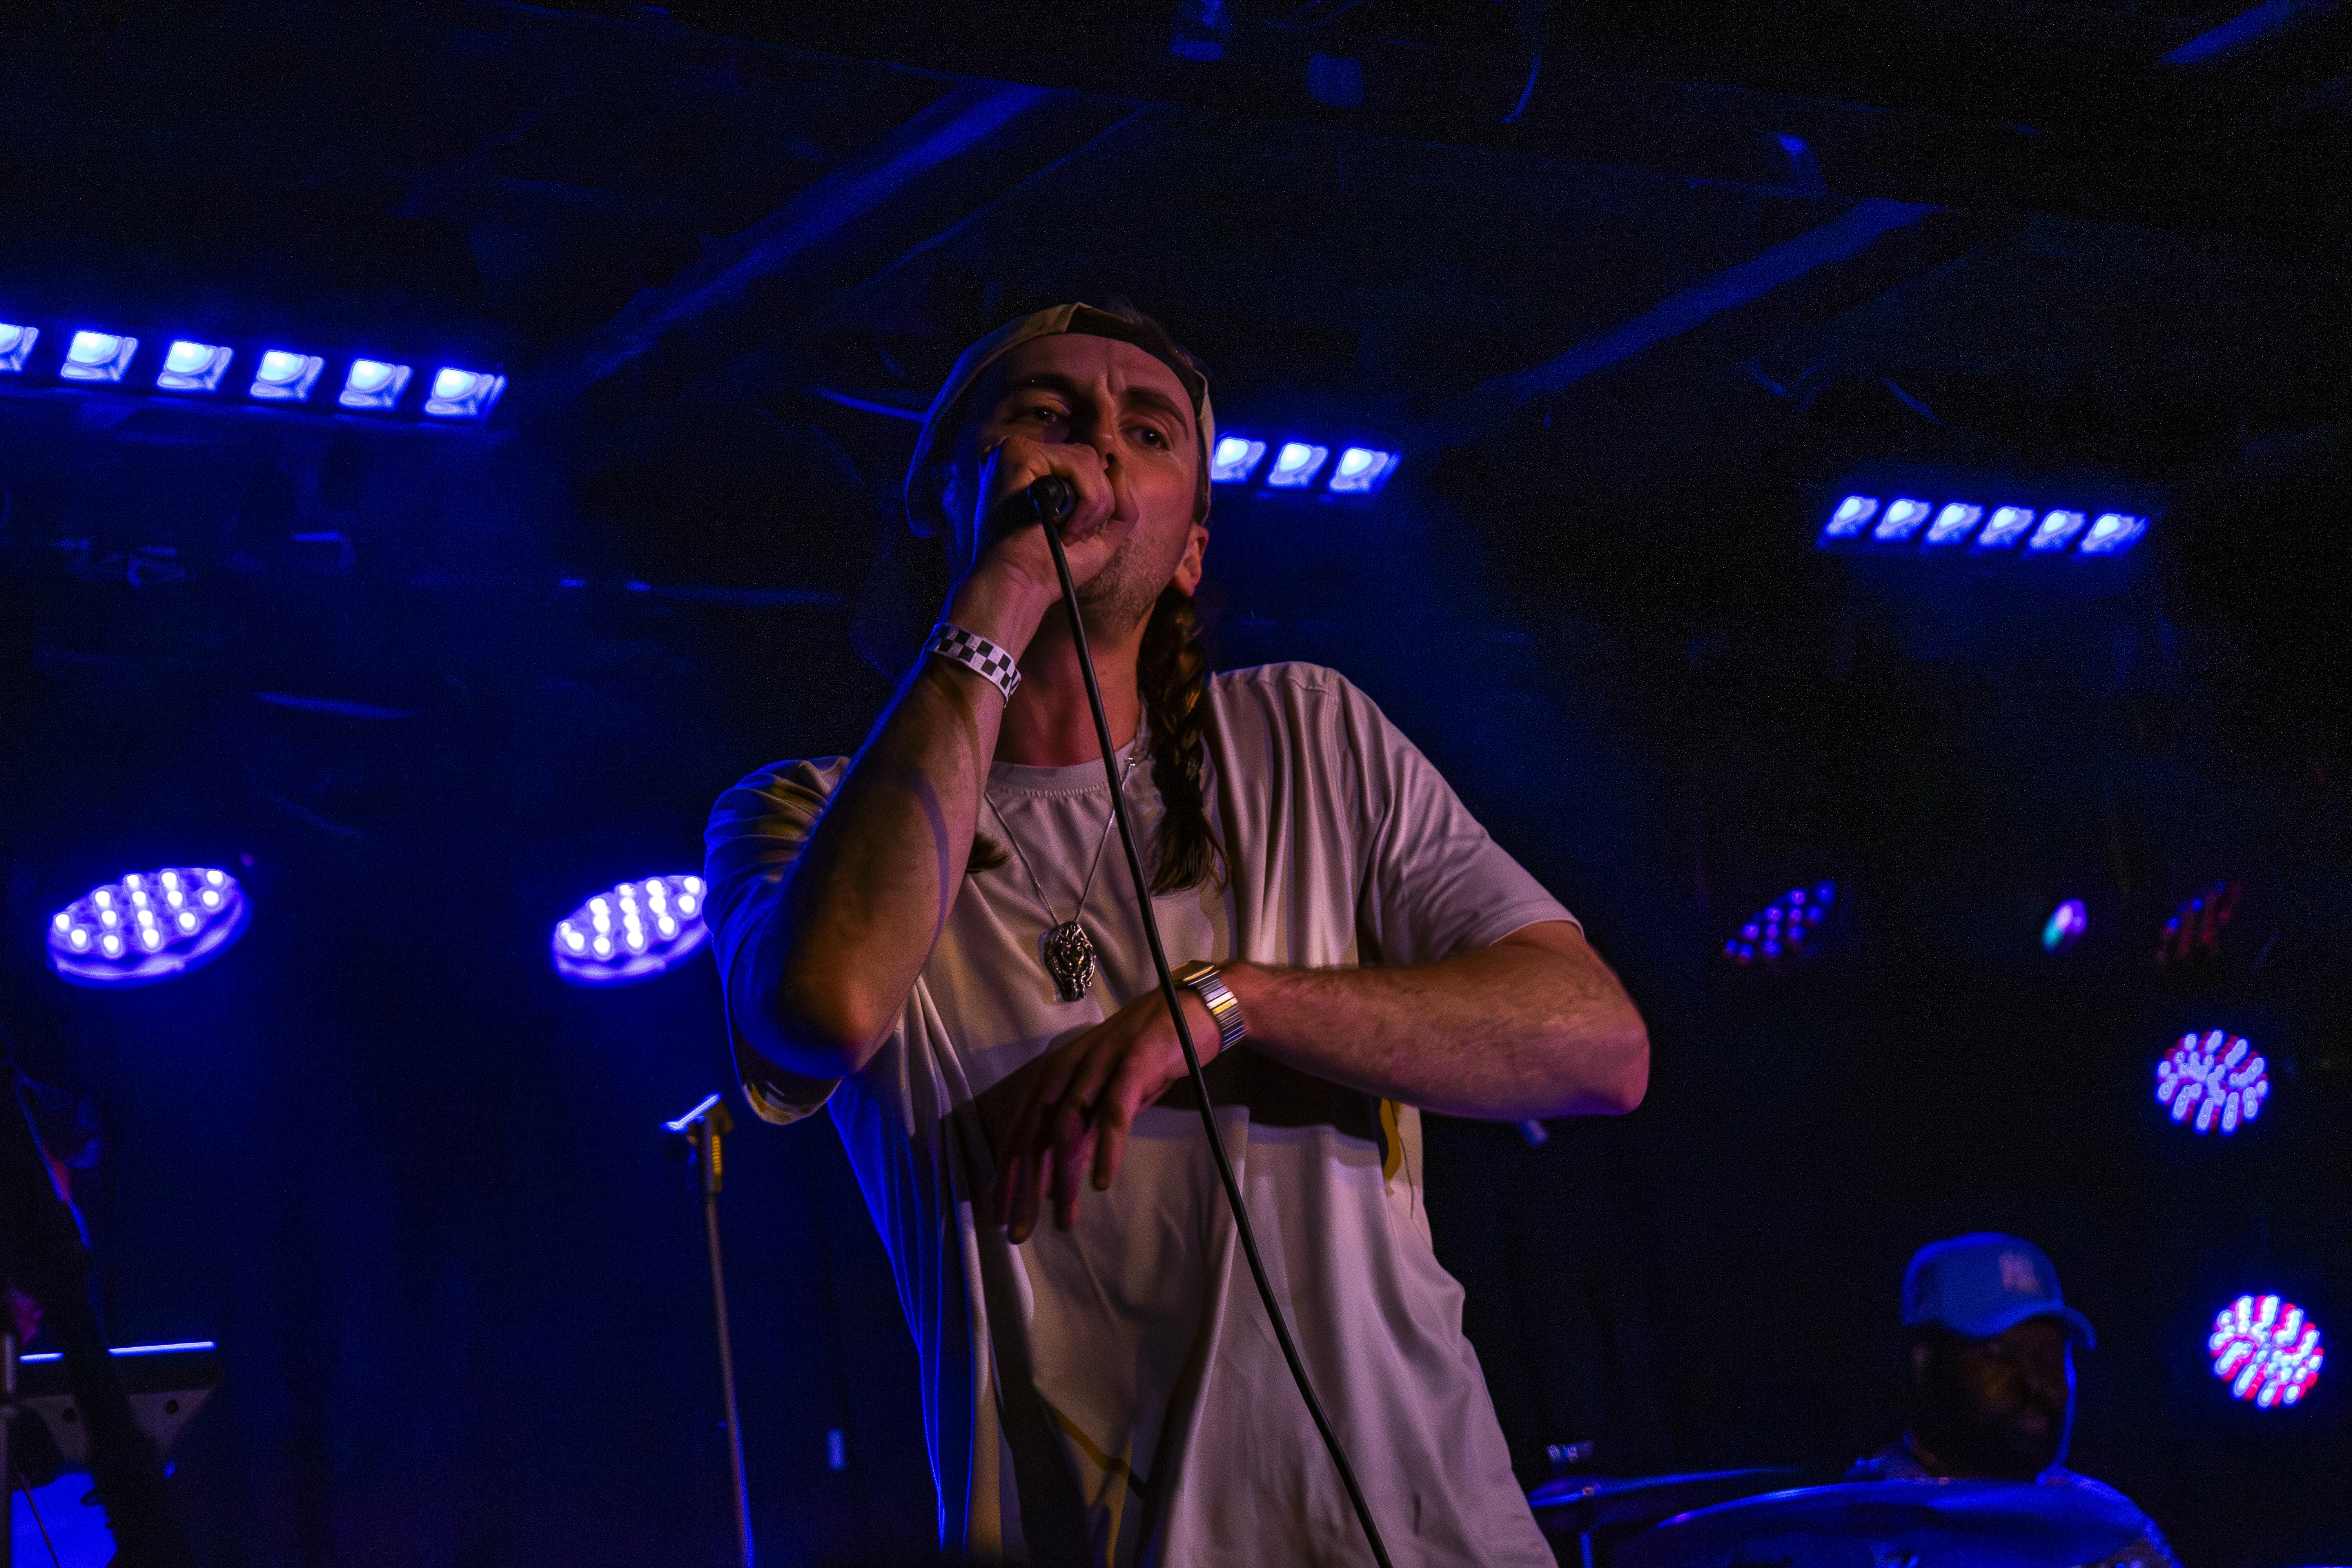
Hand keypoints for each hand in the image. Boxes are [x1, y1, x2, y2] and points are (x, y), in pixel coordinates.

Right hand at [949, 436, 1134, 643]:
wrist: (1021, 582)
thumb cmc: (1052, 566)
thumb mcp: (1099, 538)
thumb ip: (1119, 505)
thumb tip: (1119, 467)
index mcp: (1042, 473)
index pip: (1087, 467)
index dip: (1096, 502)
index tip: (1077, 536)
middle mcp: (1029, 458)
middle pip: (1090, 460)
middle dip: (1098, 503)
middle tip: (1074, 537)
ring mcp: (1021, 452)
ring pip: (1087, 460)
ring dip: (1093, 504)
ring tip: (1068, 533)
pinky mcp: (1019, 453)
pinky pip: (1078, 464)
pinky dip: (1086, 499)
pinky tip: (1063, 524)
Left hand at [989, 983, 1222, 1242]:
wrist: (1190, 1011)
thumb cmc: (1145, 1059)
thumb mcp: (1105, 1101)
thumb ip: (1081, 1137)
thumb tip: (1055, 1185)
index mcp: (1055, 1076)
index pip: (1021, 1133)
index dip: (1008, 1177)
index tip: (1001, 1217)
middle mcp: (1068, 1068)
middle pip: (1034, 1134)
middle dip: (1023, 1188)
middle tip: (1018, 1233)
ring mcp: (1099, 1064)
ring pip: (1068, 1128)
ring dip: (1062, 1179)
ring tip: (1064, 1220)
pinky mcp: (1134, 1063)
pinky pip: (1114, 1113)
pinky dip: (1107, 1149)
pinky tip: (1103, 1183)